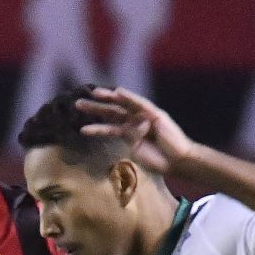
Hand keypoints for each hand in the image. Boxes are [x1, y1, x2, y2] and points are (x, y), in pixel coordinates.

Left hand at [74, 86, 197, 176]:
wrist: (177, 162)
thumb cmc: (158, 160)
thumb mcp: (136, 152)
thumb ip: (127, 141)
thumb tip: (120, 133)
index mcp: (129, 131)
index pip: (110, 124)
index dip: (96, 123)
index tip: (80, 124)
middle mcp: (136, 121)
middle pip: (112, 111)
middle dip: (95, 107)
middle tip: (77, 103)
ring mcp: (145, 116)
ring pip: (123, 106)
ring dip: (108, 99)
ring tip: (93, 94)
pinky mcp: (155, 114)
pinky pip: (140, 104)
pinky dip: (129, 98)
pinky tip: (118, 92)